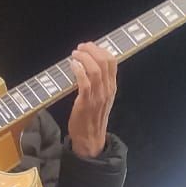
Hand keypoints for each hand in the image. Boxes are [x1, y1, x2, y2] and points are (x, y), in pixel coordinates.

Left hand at [67, 42, 117, 157]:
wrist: (90, 139)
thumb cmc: (92, 118)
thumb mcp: (102, 98)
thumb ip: (99, 83)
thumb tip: (90, 64)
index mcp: (112, 87)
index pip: (112, 61)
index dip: (100, 49)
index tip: (88, 47)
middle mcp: (107, 90)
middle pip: (104, 62)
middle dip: (91, 50)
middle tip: (80, 48)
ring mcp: (97, 96)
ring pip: (95, 69)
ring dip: (83, 58)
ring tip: (74, 54)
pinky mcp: (86, 103)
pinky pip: (85, 83)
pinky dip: (78, 70)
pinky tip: (73, 65)